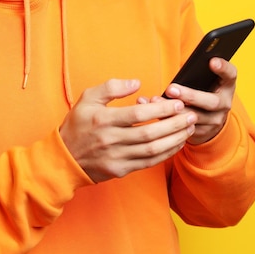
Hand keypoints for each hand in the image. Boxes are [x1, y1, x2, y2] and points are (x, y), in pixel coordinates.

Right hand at [59, 79, 196, 182]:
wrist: (64, 158)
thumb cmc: (77, 125)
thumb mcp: (87, 98)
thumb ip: (111, 87)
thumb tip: (137, 83)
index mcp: (102, 120)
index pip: (138, 114)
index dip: (160, 109)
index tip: (177, 103)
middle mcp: (110, 140)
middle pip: (149, 133)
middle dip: (174, 125)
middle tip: (190, 115)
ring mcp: (116, 157)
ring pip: (152, 150)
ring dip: (174, 140)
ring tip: (189, 129)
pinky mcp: (120, 170)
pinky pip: (148, 163)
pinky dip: (165, 154)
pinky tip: (176, 144)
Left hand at [163, 58, 236, 144]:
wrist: (210, 119)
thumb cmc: (205, 91)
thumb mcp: (208, 81)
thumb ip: (200, 73)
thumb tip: (186, 65)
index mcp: (227, 86)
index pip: (230, 75)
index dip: (223, 68)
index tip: (212, 60)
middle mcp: (225, 104)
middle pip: (211, 102)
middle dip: (190, 96)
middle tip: (171, 89)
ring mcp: (215, 121)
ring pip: (195, 118)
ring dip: (174, 110)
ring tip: (157, 101)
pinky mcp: (203, 133)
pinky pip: (185, 128)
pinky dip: (169, 120)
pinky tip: (155, 113)